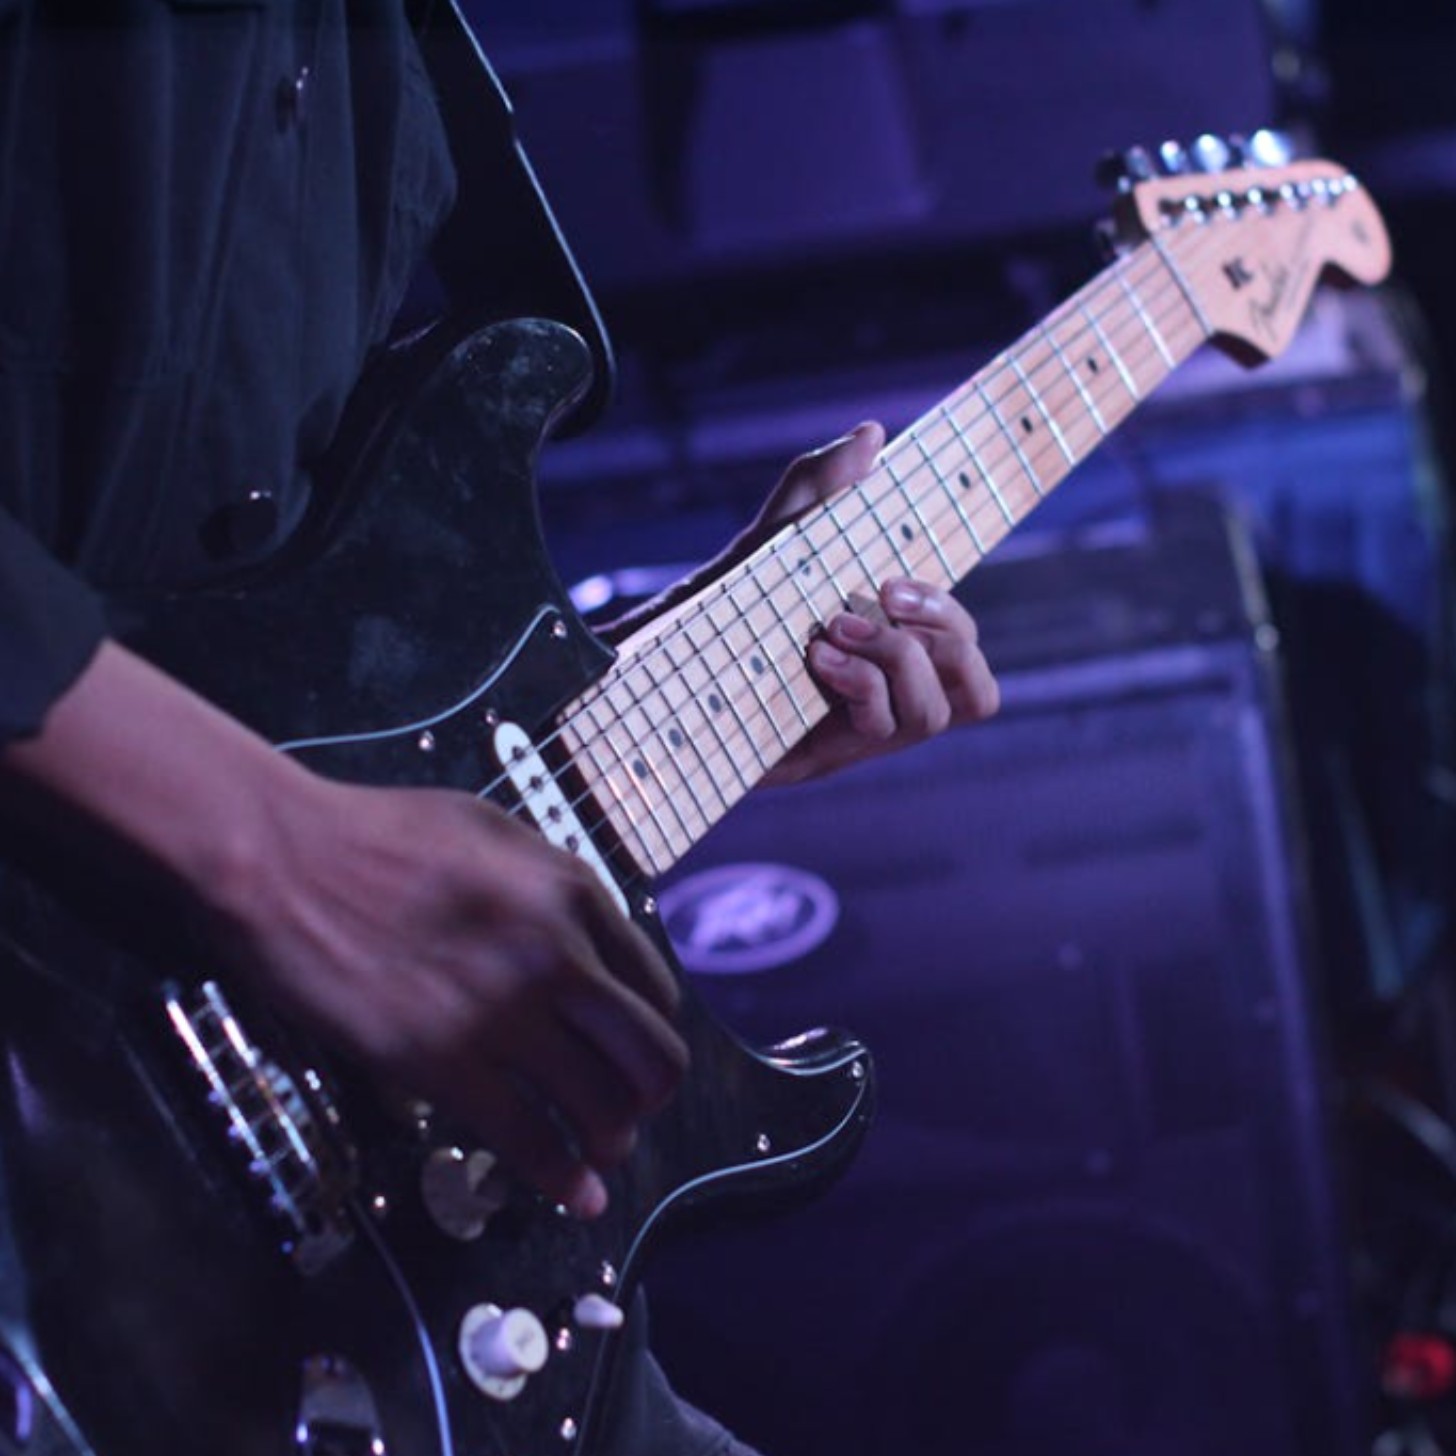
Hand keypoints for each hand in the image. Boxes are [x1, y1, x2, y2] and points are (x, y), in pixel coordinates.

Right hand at [213, 777, 688, 1217]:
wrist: (283, 857)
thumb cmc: (381, 835)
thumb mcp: (496, 833)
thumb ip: (555, 887)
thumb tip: (590, 945)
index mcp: (572, 893)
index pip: (653, 989)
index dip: (652, 1032)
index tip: (635, 1054)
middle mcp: (556, 954)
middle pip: (647, 1055)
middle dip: (649, 1096)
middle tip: (630, 1111)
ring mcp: (502, 1012)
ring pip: (598, 1107)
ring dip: (610, 1141)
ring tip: (601, 1152)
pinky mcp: (441, 1063)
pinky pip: (527, 1139)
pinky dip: (562, 1179)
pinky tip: (577, 1194)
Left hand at [751, 422, 1000, 784]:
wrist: (666, 659)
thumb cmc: (735, 601)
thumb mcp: (779, 535)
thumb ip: (823, 485)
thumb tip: (872, 431)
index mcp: (894, 651)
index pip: (964, 645)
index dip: (952, 613)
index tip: (894, 578)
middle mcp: (891, 696)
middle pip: (975, 687)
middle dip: (944, 628)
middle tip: (882, 595)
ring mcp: (864, 731)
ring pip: (936, 713)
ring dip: (899, 657)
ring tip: (835, 628)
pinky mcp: (831, 751)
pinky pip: (881, 726)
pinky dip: (859, 684)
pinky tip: (814, 659)